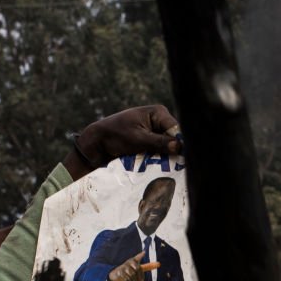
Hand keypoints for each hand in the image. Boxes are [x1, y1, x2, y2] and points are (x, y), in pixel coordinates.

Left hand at [67, 105, 181, 178]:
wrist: (97, 143)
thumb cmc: (115, 136)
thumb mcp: (138, 139)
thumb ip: (159, 142)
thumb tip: (179, 146)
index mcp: (158, 113)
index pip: (176, 129)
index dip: (180, 143)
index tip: (184, 157)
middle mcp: (160, 121)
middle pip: (175, 138)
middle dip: (174, 151)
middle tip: (177, 166)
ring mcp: (156, 132)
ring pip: (169, 147)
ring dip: (167, 157)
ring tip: (169, 168)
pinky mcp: (151, 143)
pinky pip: (162, 152)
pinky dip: (161, 159)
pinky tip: (162, 168)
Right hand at [107, 251, 145, 280]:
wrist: (117, 274)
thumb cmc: (131, 270)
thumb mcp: (139, 267)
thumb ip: (148, 266)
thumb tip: (159, 264)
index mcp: (134, 260)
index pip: (138, 257)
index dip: (141, 255)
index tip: (144, 252)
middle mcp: (129, 262)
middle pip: (137, 268)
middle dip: (140, 276)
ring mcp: (124, 267)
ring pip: (132, 274)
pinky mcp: (120, 272)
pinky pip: (126, 278)